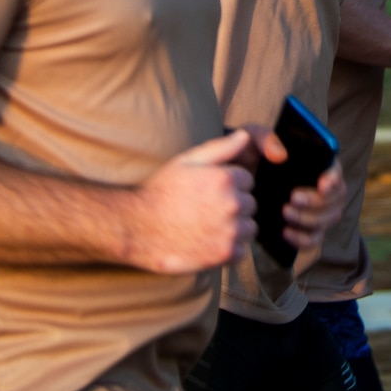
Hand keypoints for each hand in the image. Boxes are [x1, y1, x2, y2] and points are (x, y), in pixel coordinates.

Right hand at [123, 129, 257, 274]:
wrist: (140, 227)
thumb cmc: (162, 191)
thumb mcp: (187, 161)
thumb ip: (220, 148)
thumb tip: (245, 136)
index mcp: (225, 178)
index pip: (247, 180)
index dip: (229, 184)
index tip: (209, 190)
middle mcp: (231, 204)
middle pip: (250, 204)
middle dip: (234, 205)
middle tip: (207, 208)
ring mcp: (230, 231)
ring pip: (249, 228)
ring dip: (235, 227)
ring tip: (208, 225)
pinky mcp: (225, 254)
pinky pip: (242, 251)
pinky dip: (229, 249)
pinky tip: (208, 242)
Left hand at [251, 127, 344, 252]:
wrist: (231, 180)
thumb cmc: (246, 153)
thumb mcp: (250, 137)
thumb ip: (264, 138)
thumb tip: (280, 155)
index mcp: (314, 160)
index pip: (335, 169)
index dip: (333, 178)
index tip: (322, 184)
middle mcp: (320, 186)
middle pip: (335, 198)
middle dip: (317, 201)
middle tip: (293, 198)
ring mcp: (314, 209)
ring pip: (327, 219)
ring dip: (309, 219)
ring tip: (285, 212)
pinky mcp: (303, 227)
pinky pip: (313, 239)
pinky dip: (303, 239)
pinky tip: (286, 233)